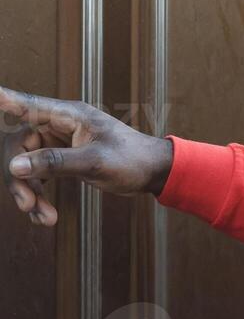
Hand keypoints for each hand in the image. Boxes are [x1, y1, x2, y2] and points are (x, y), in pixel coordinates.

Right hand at [0, 86, 174, 226]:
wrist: (154, 173)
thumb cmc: (133, 159)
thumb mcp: (95, 162)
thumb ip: (55, 162)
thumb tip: (15, 166)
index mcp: (70, 116)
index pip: (29, 105)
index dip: (8, 101)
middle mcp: (60, 126)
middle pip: (18, 147)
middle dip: (19, 178)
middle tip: (26, 204)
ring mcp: (59, 143)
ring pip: (26, 166)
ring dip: (29, 192)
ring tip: (43, 217)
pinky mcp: (62, 159)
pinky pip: (38, 177)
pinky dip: (39, 196)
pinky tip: (45, 216)